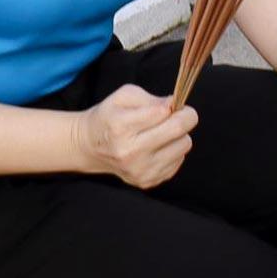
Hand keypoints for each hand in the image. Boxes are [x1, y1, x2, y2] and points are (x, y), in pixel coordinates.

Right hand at [74, 85, 195, 188]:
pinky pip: (179, 160)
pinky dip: (173, 150)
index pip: (163, 112)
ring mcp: (139, 170)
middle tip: (180, 113)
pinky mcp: (147, 181)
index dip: (174, 104)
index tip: (172, 103)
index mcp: (121, 127)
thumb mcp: (123, 97)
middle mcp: (129, 152)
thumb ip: (151, 98)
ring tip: (163, 132)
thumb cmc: (110, 118)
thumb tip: (174, 104)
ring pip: (184, 145)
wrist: (90, 147)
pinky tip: (157, 147)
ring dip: (179, 135)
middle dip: (186, 116)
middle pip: (178, 129)